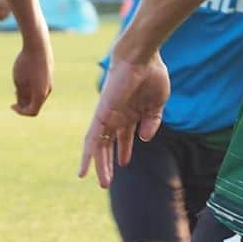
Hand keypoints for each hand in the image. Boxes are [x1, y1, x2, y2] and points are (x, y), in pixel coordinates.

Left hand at [11, 37, 52, 115]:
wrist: (37, 45)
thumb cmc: (26, 64)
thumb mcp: (19, 81)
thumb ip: (20, 95)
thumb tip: (21, 104)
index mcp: (40, 94)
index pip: (32, 111)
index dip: (21, 112)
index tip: (12, 105)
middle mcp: (47, 90)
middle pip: (35, 104)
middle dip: (24, 103)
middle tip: (14, 96)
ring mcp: (49, 82)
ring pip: (38, 95)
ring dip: (28, 96)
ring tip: (17, 89)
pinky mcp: (49, 75)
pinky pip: (41, 87)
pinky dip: (32, 88)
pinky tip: (23, 79)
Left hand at [80, 52, 169, 187]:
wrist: (142, 58)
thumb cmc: (152, 75)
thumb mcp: (157, 104)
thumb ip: (152, 121)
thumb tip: (145, 138)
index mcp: (130, 113)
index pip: (123, 137)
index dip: (124, 150)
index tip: (123, 163)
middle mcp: (116, 116)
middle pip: (108, 144)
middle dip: (108, 163)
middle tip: (107, 182)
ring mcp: (107, 116)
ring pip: (99, 146)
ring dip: (100, 165)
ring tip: (103, 183)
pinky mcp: (101, 115)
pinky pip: (92, 138)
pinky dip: (88, 154)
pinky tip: (85, 169)